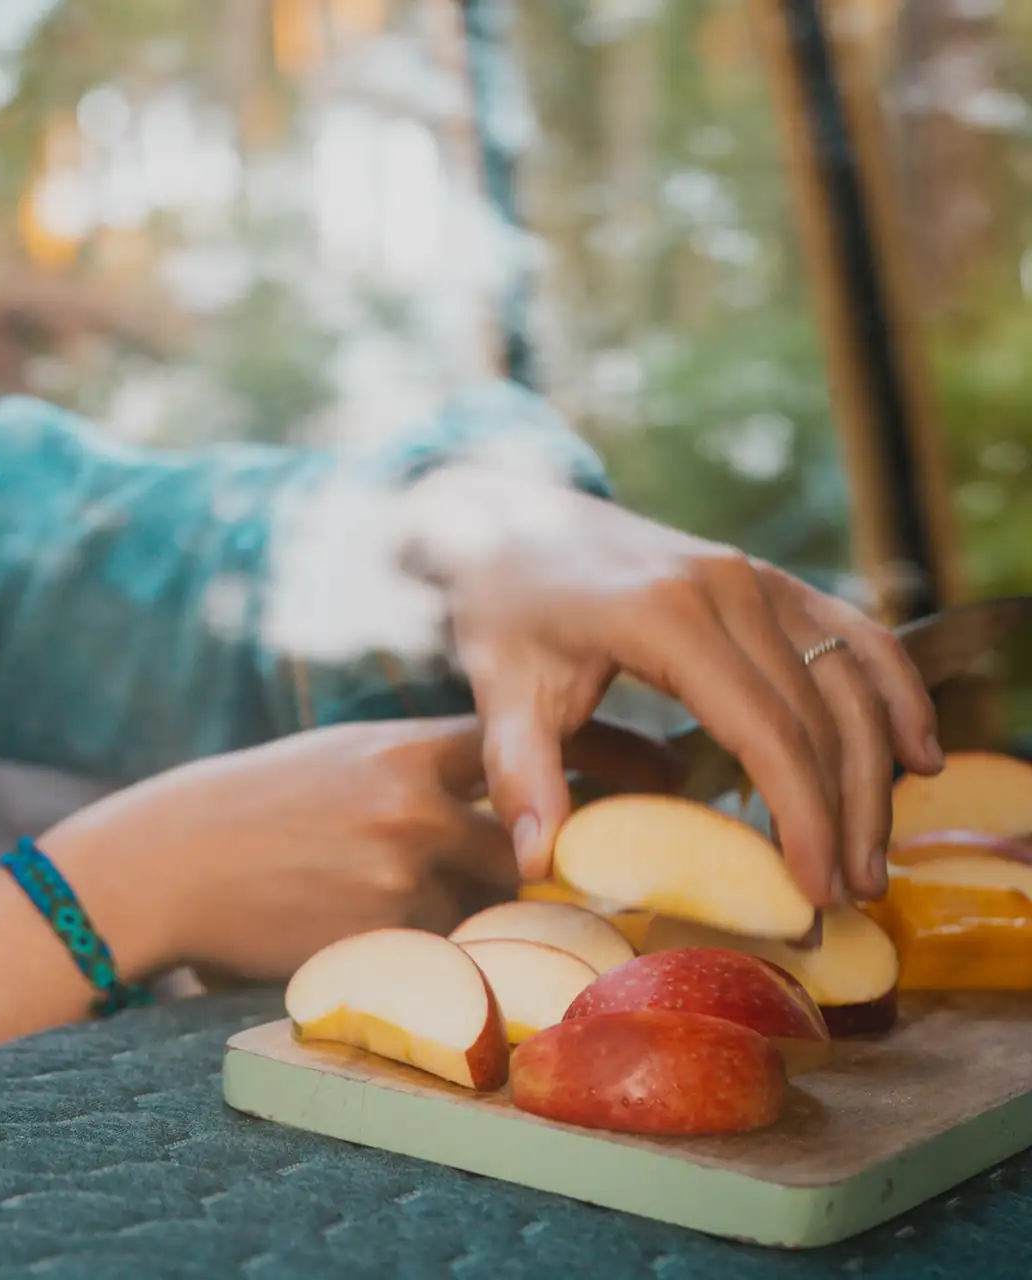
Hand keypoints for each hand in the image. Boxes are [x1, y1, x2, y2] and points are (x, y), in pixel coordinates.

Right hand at [41, 716, 679, 985]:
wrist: (163, 861)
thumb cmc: (249, 809)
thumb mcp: (341, 760)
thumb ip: (420, 770)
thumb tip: (505, 787)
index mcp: (407, 746)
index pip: (543, 743)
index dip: (619, 754)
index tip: (672, 766)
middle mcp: (415, 802)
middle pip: (549, 833)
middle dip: (605, 856)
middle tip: (669, 868)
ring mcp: (399, 872)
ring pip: (507, 906)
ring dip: (536, 923)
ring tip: (588, 933)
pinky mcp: (377, 937)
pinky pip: (455, 957)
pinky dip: (471, 963)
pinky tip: (479, 971)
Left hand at [410, 467, 942, 906]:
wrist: (509, 518)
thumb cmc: (503, 606)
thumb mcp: (497, 688)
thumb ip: (520, 774)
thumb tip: (538, 863)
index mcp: (666, 614)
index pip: (764, 728)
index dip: (800, 814)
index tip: (812, 889)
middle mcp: (728, 586)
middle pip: (819, 714)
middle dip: (843, 813)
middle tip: (848, 898)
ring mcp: (756, 576)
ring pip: (849, 680)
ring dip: (874, 771)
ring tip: (872, 861)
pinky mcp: (767, 579)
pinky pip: (853, 634)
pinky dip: (894, 692)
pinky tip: (918, 755)